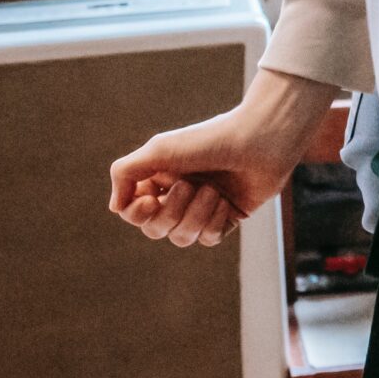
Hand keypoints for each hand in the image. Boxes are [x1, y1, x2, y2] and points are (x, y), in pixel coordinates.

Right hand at [110, 69, 338, 246]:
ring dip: (196, 215)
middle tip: (190, 185)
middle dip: (171, 212)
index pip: (134, 213)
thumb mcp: (158, 150)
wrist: (262, 139)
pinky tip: (227, 201)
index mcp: (161, 177)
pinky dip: (215, 222)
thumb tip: (116, 207)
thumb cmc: (210, 140)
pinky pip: (209, 238)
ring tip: (214, 190)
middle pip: (156, 229)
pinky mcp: (229, 216)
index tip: (149, 199)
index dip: (137, 214)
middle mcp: (180, 193)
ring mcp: (205, 206)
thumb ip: (125, 173)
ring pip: (182, 237)